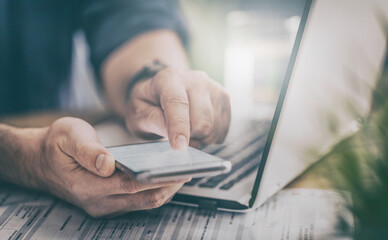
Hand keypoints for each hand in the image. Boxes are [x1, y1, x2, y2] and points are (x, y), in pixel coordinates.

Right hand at [28, 117, 187, 216]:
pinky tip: (164, 176)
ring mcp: (103, 205)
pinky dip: (154, 190)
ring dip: (165, 189)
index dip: (160, 180)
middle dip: (170, 186)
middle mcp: (98, 202)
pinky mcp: (108, 203)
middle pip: (144, 199)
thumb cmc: (55, 144)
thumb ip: (88, 150)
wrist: (38, 160)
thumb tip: (108, 164)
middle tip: (191, 170)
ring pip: (143, 203)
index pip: (132, 186)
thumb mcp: (68, 136)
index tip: (182, 170)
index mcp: (88, 185)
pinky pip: (137, 200)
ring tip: (183, 172)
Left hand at [125, 68, 230, 149]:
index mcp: (170, 78)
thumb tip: (179, 140)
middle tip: (176, 137)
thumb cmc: (148, 103)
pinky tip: (197, 130)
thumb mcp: (138, 112)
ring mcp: (214, 88)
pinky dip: (209, 137)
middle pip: (202, 121)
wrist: (162, 90)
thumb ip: (154, 121)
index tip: (179, 147)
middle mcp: (196, 79)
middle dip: (190, 137)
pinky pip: (222, 130)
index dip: (179, 127)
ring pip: (214, 128)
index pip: (178, 103)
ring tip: (186, 131)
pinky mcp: (225, 99)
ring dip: (200, 139)